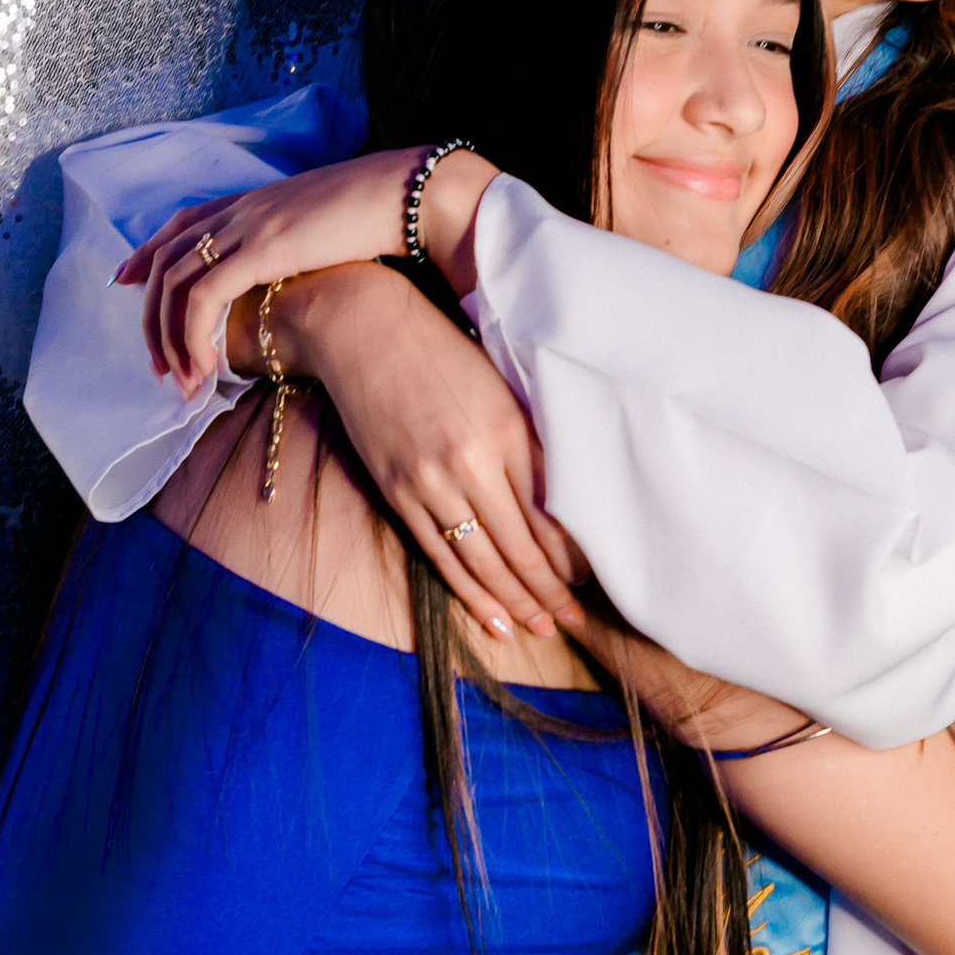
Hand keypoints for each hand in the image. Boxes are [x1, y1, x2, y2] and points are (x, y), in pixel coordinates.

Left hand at [115, 152, 424, 396]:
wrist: (403, 197)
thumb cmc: (376, 219)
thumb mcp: (320, 228)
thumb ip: (292, 245)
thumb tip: (289, 274)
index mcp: (251, 201)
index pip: (178, 224)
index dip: (145, 254)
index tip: (125, 282)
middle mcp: (238, 210)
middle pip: (165, 261)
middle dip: (152, 318)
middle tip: (158, 366)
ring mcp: (247, 227)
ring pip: (176, 283)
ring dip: (170, 338)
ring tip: (182, 381)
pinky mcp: (260, 250)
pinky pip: (204, 297)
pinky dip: (194, 335)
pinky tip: (204, 368)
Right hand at [275, 264, 586, 636]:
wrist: (361, 328)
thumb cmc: (442, 351)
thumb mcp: (501, 387)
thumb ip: (530, 442)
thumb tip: (565, 502)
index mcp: (508, 430)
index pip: (553, 514)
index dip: (574, 557)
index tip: (593, 578)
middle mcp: (471, 462)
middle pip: (523, 548)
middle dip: (552, 591)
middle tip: (575, 620)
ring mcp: (430, 482)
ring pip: (484, 562)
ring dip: (517, 603)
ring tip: (542, 627)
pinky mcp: (398, 493)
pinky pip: (441, 557)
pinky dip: (471, 593)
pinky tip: (494, 619)